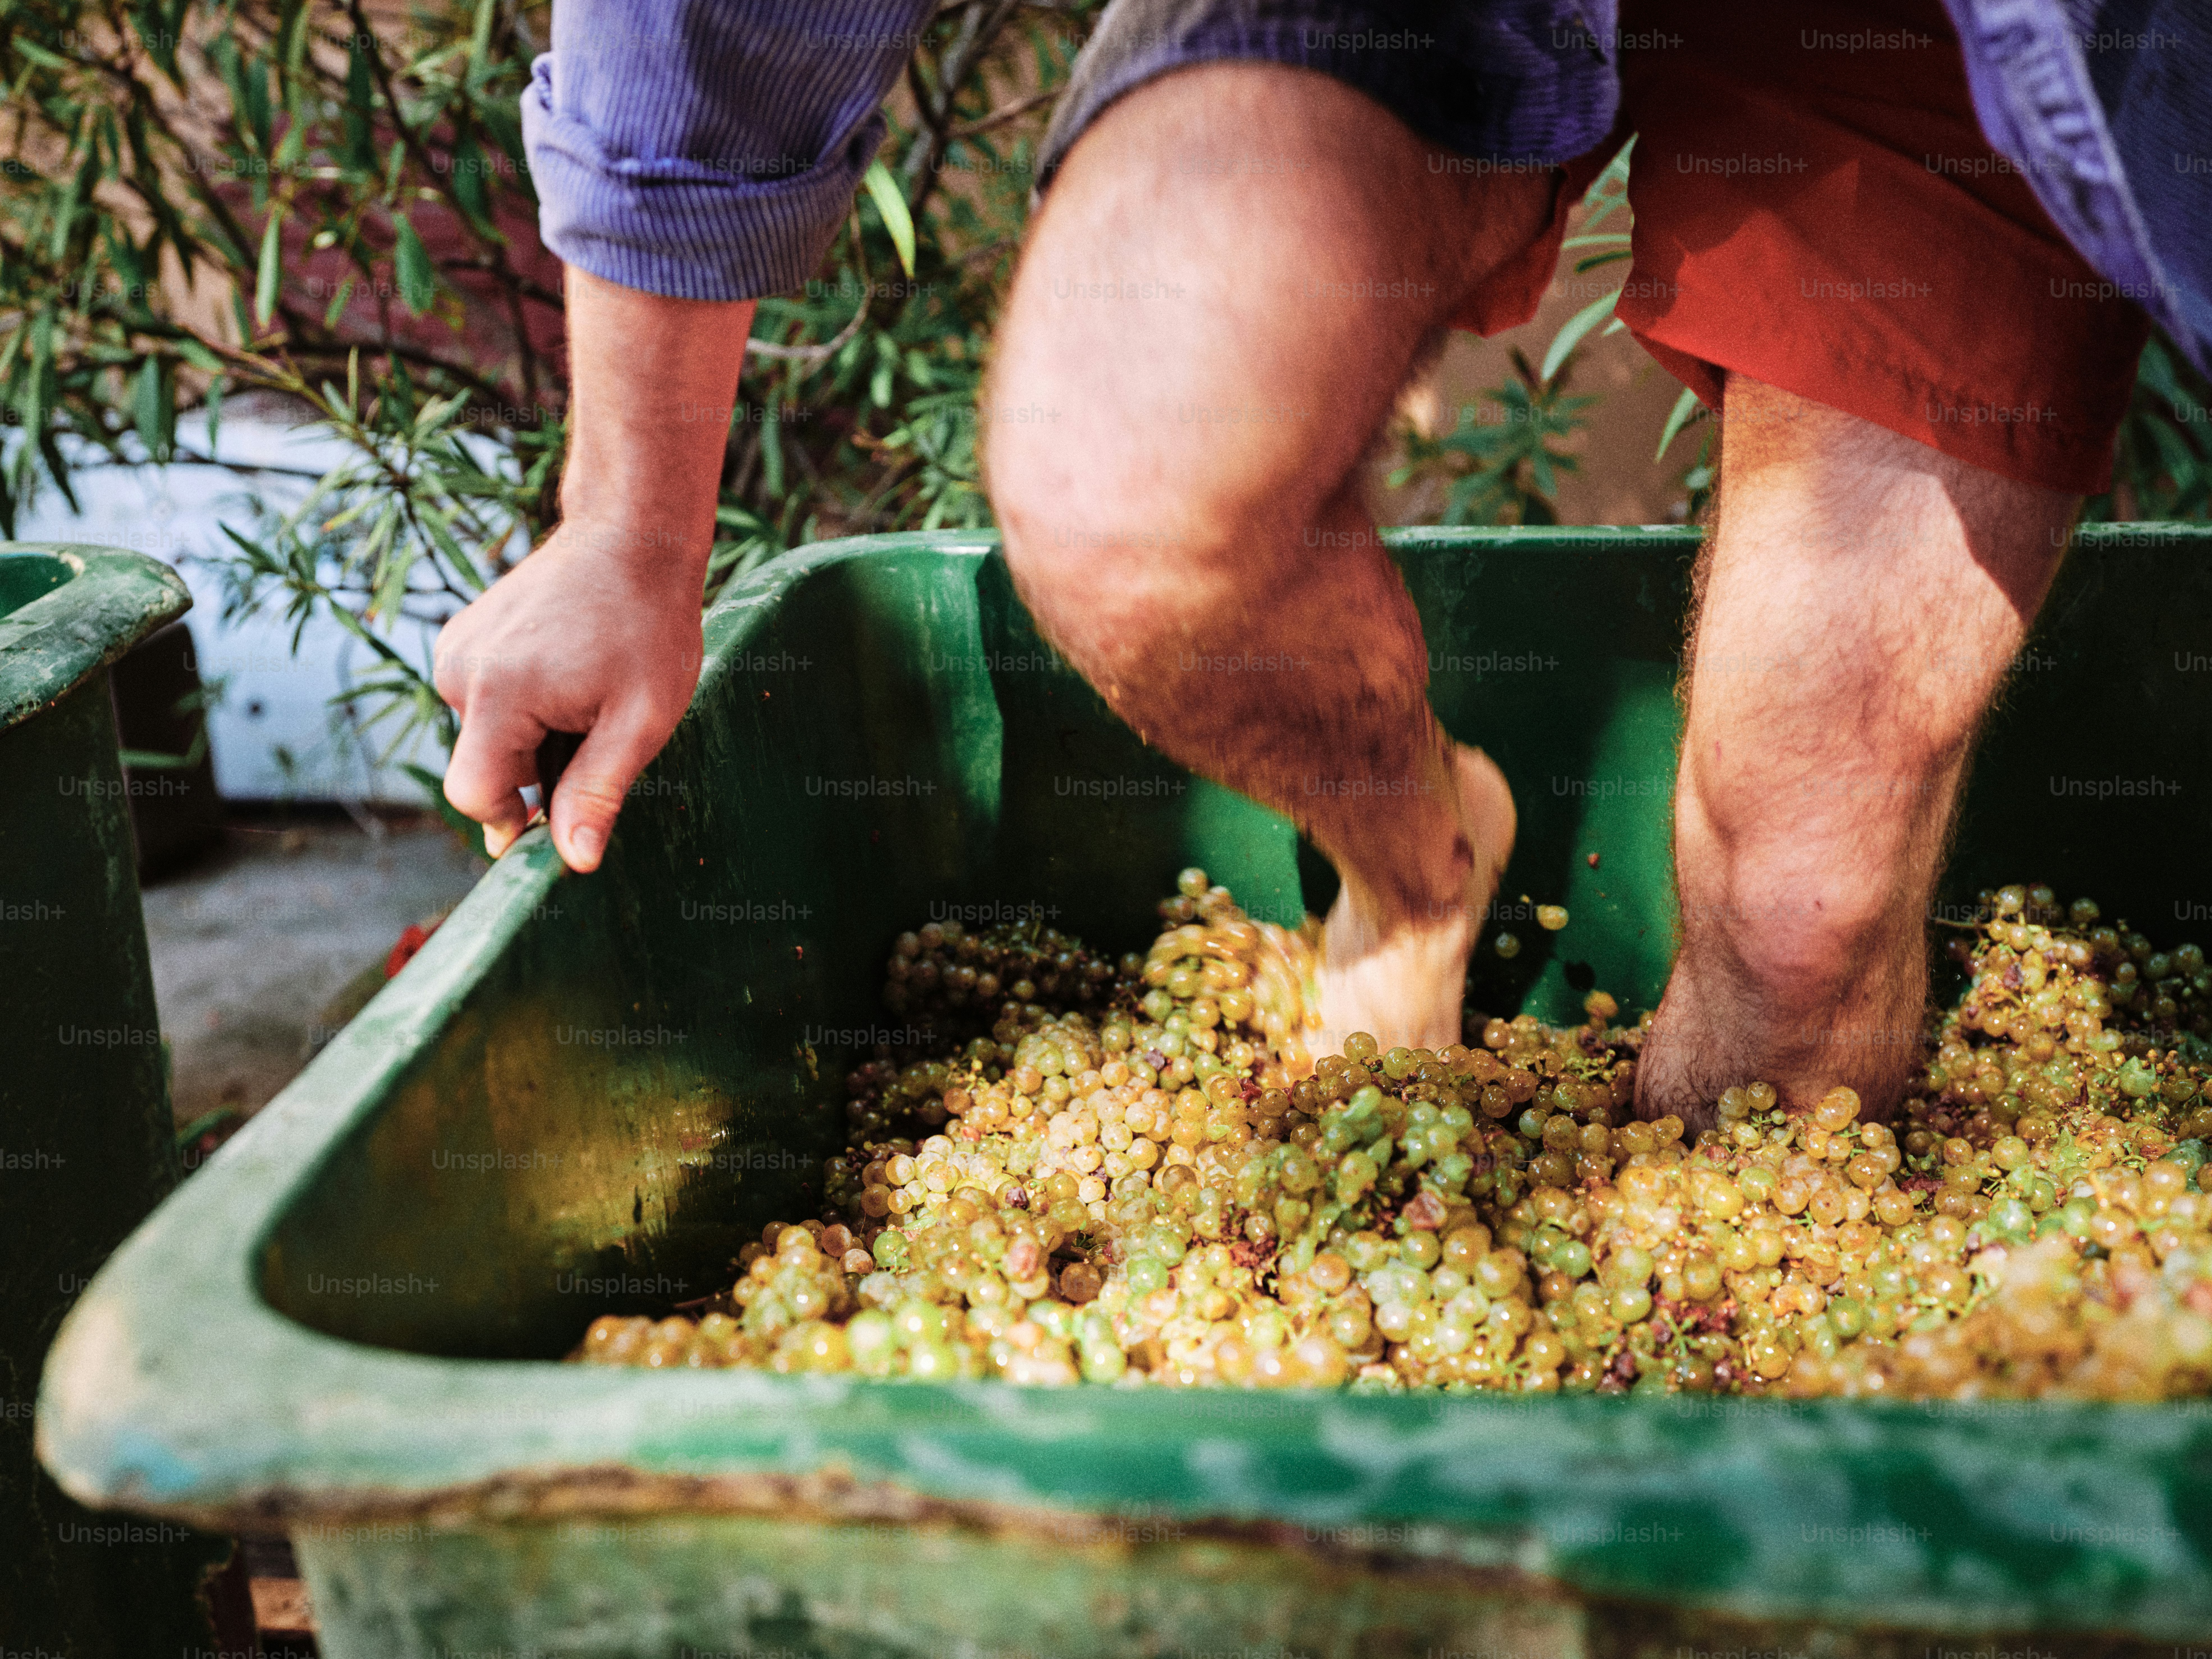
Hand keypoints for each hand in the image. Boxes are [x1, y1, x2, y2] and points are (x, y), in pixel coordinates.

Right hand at [431, 266, 752, 870]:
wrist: (631, 536)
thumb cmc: (649, 626)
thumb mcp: (642, 720)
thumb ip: (599, 792)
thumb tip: (573, 862)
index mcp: (498, 694)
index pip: (474, 794)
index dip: (513, 819)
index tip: (557, 817)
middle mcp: (459, 670)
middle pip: (485, 767)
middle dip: (537, 770)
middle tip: (596, 728)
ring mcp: (456, 649)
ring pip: (487, 736)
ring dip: (535, 736)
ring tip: (586, 692)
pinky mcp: (463, 637)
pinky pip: (486, 702)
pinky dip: (525, 706)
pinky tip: (567, 672)